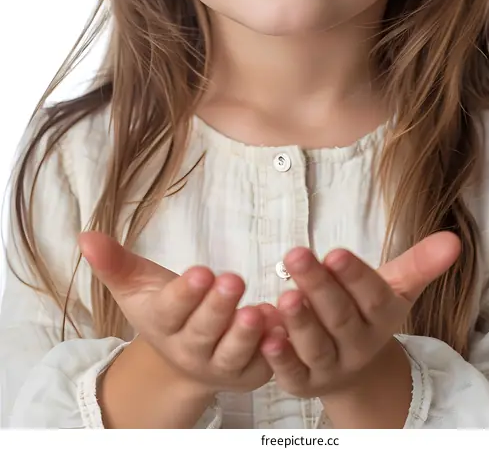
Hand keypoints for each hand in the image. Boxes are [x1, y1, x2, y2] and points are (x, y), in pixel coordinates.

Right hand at [79, 231, 279, 393]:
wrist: (186, 360)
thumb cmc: (166, 309)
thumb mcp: (139, 285)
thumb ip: (115, 262)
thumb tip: (85, 236)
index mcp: (162, 323)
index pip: (171, 310)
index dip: (185, 293)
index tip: (201, 271)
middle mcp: (189, 348)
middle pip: (203, 331)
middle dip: (217, 307)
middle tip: (233, 280)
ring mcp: (221, 364)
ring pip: (233, 353)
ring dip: (246, 334)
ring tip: (258, 311)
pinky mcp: (250, 371)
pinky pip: (265, 362)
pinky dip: (276, 347)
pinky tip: (285, 325)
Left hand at [259, 231, 460, 398]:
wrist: (357, 371)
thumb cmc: (368, 312)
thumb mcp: (395, 287)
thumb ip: (419, 263)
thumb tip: (454, 239)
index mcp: (381, 316)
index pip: (371, 295)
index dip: (354, 275)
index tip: (335, 252)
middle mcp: (358, 343)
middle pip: (339, 316)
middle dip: (318, 285)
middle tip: (296, 254)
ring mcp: (331, 366)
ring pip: (315, 346)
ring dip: (299, 322)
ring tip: (283, 295)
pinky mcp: (304, 383)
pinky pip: (291, 374)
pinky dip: (279, 358)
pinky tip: (266, 337)